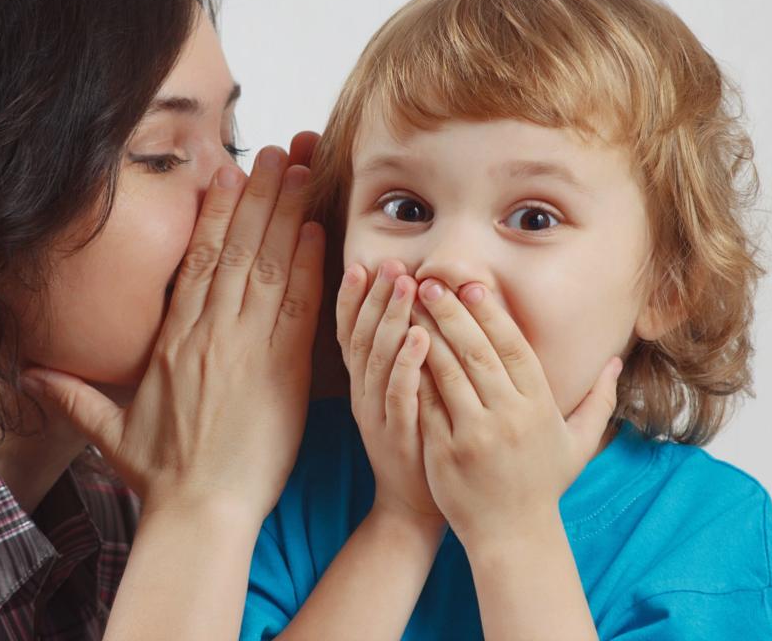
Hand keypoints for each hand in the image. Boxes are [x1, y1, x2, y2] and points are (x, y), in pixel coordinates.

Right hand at [23, 135, 324, 525]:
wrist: (200, 514)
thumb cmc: (159, 476)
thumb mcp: (107, 430)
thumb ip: (71, 395)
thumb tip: (23, 376)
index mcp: (170, 339)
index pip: (194, 260)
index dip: (213, 213)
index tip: (226, 174)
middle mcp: (207, 333)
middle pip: (234, 248)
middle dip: (256, 195)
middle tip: (273, 151)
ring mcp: (247, 348)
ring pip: (266, 266)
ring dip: (286, 214)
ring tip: (300, 170)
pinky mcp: (283, 371)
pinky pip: (298, 307)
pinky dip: (308, 267)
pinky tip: (317, 231)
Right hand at [337, 260, 443, 528]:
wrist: (410, 507)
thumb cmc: (414, 444)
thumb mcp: (396, 397)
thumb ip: (397, 358)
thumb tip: (410, 311)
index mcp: (361, 384)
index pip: (349, 332)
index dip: (352, 299)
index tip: (361, 264)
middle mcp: (362, 394)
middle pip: (361, 337)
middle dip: (374, 297)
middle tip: (389, 263)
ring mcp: (377, 414)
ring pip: (377, 359)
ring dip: (391, 319)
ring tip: (406, 285)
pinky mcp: (397, 434)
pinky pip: (399, 394)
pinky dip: (407, 364)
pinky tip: (422, 337)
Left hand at [411, 279, 621, 551]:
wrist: (512, 537)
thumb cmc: (543, 485)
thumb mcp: (578, 444)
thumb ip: (599, 400)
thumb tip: (615, 361)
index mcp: (539, 408)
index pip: (514, 348)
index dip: (491, 314)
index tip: (471, 285)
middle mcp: (508, 417)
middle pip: (477, 352)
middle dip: (451, 313)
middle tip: (430, 283)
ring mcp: (474, 435)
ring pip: (447, 372)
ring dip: (426, 334)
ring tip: (409, 306)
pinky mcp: (445, 451)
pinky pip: (426, 403)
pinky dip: (413, 373)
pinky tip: (398, 347)